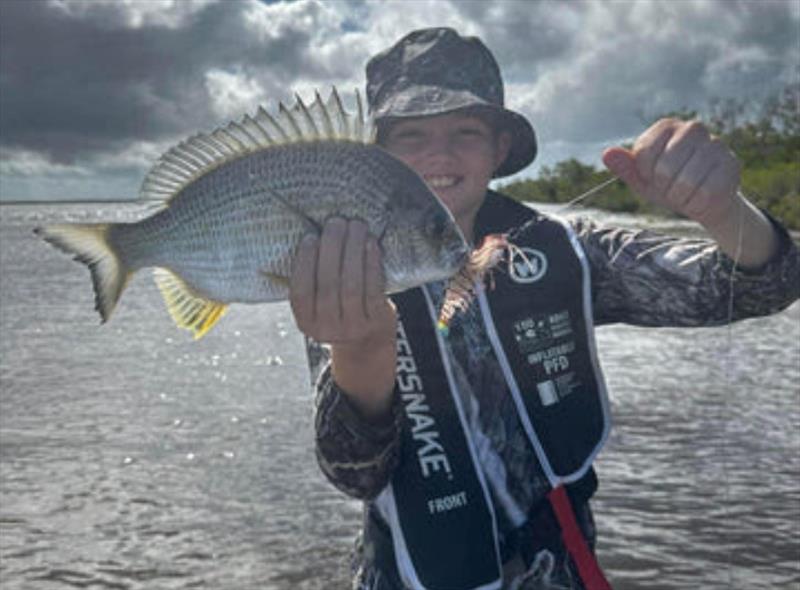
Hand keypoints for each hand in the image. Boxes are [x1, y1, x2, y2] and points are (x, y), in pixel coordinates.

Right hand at [290, 217, 396, 417]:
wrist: (368, 340)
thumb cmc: (339, 309)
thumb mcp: (318, 303)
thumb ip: (311, 278)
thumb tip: (311, 233)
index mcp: (306, 322)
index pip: (300, 291)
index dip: (305, 263)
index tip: (311, 237)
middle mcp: (328, 328)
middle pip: (327, 285)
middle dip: (332, 249)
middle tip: (336, 222)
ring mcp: (354, 327)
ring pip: (351, 285)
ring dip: (353, 251)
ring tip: (355, 226)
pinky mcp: (376, 320)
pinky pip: (373, 288)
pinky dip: (372, 263)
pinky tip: (370, 244)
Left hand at [602, 118, 740, 228]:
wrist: (701, 201)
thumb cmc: (668, 185)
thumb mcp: (641, 178)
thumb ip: (625, 166)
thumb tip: (607, 154)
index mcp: (666, 126)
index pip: (644, 153)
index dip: (646, 174)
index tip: (653, 175)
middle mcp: (693, 128)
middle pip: (665, 168)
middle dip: (663, 186)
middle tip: (671, 186)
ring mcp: (716, 144)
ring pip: (686, 182)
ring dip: (680, 196)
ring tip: (685, 192)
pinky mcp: (732, 164)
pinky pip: (705, 192)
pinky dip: (697, 203)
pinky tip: (701, 197)